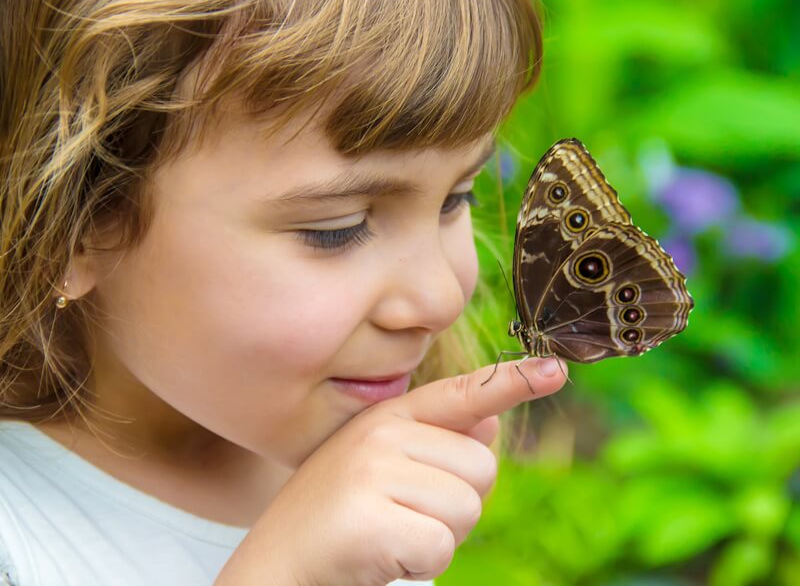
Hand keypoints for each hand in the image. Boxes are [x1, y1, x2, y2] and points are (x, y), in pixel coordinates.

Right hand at [214, 357, 566, 585]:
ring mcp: (372, 472)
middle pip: (481, 468)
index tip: (556, 370)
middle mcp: (381, 433)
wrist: (276, 565)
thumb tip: (491, 419)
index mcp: (388, 418)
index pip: (461, 394)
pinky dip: (419, 564)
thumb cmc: (338, 519)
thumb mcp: (385, 471)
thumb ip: (438, 442)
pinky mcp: (369, 518)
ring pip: (467, 508)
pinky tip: (381, 556)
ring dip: (438, 537)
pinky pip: (441, 546)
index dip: (512, 382)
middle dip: (455, 505)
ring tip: (390, 535)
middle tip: (402, 517)